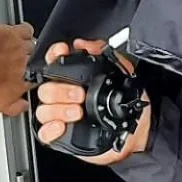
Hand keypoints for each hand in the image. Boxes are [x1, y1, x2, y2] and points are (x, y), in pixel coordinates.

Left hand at [0, 22, 34, 115]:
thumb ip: (16, 108)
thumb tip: (25, 107)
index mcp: (26, 81)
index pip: (38, 79)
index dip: (30, 77)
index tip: (23, 77)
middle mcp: (28, 63)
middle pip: (37, 61)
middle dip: (29, 62)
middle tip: (16, 63)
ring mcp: (22, 47)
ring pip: (33, 45)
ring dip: (26, 47)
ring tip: (14, 49)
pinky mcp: (14, 33)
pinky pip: (27, 30)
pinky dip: (24, 32)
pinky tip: (17, 35)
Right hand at [34, 38, 150, 164]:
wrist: (138, 127)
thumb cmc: (128, 101)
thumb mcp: (122, 71)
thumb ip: (105, 53)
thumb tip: (86, 45)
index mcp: (75, 80)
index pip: (54, 64)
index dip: (53, 56)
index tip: (62, 52)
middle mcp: (64, 97)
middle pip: (46, 89)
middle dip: (60, 90)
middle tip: (79, 95)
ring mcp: (62, 116)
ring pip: (43, 110)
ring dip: (58, 110)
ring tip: (77, 112)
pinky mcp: (62, 136)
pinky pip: (44, 133)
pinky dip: (50, 129)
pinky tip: (62, 126)